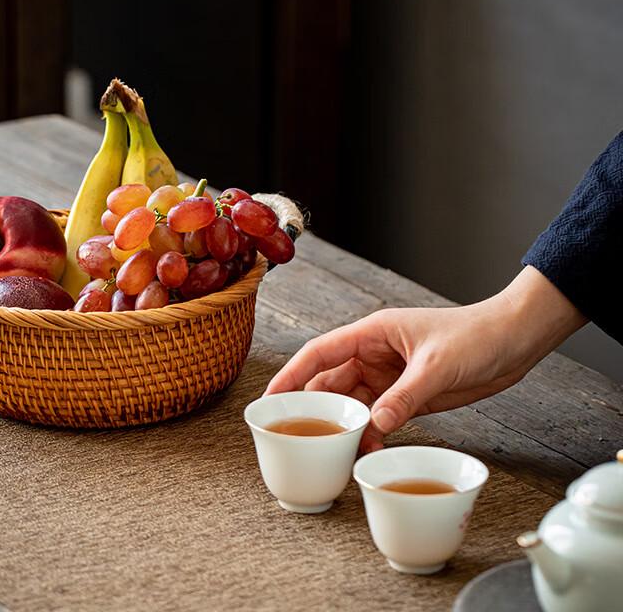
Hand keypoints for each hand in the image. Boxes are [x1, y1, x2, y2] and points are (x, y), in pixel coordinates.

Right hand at [264, 266, 585, 451]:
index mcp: (372, 334)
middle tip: (294, 434)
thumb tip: (375, 426)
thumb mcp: (437, 366)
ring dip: (343, 424)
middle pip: (330, 381)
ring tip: (330, 449)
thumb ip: (404, 396)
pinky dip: (370, 433)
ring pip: (352, 402)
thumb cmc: (476, 335)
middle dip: (312, 406)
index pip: (319, 353)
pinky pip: (378, 415)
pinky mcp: (407, 393)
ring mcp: (390, 374)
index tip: (270, 398)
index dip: (291, 375)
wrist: (512, 340)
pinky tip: (367, 450)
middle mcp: (374, 353)